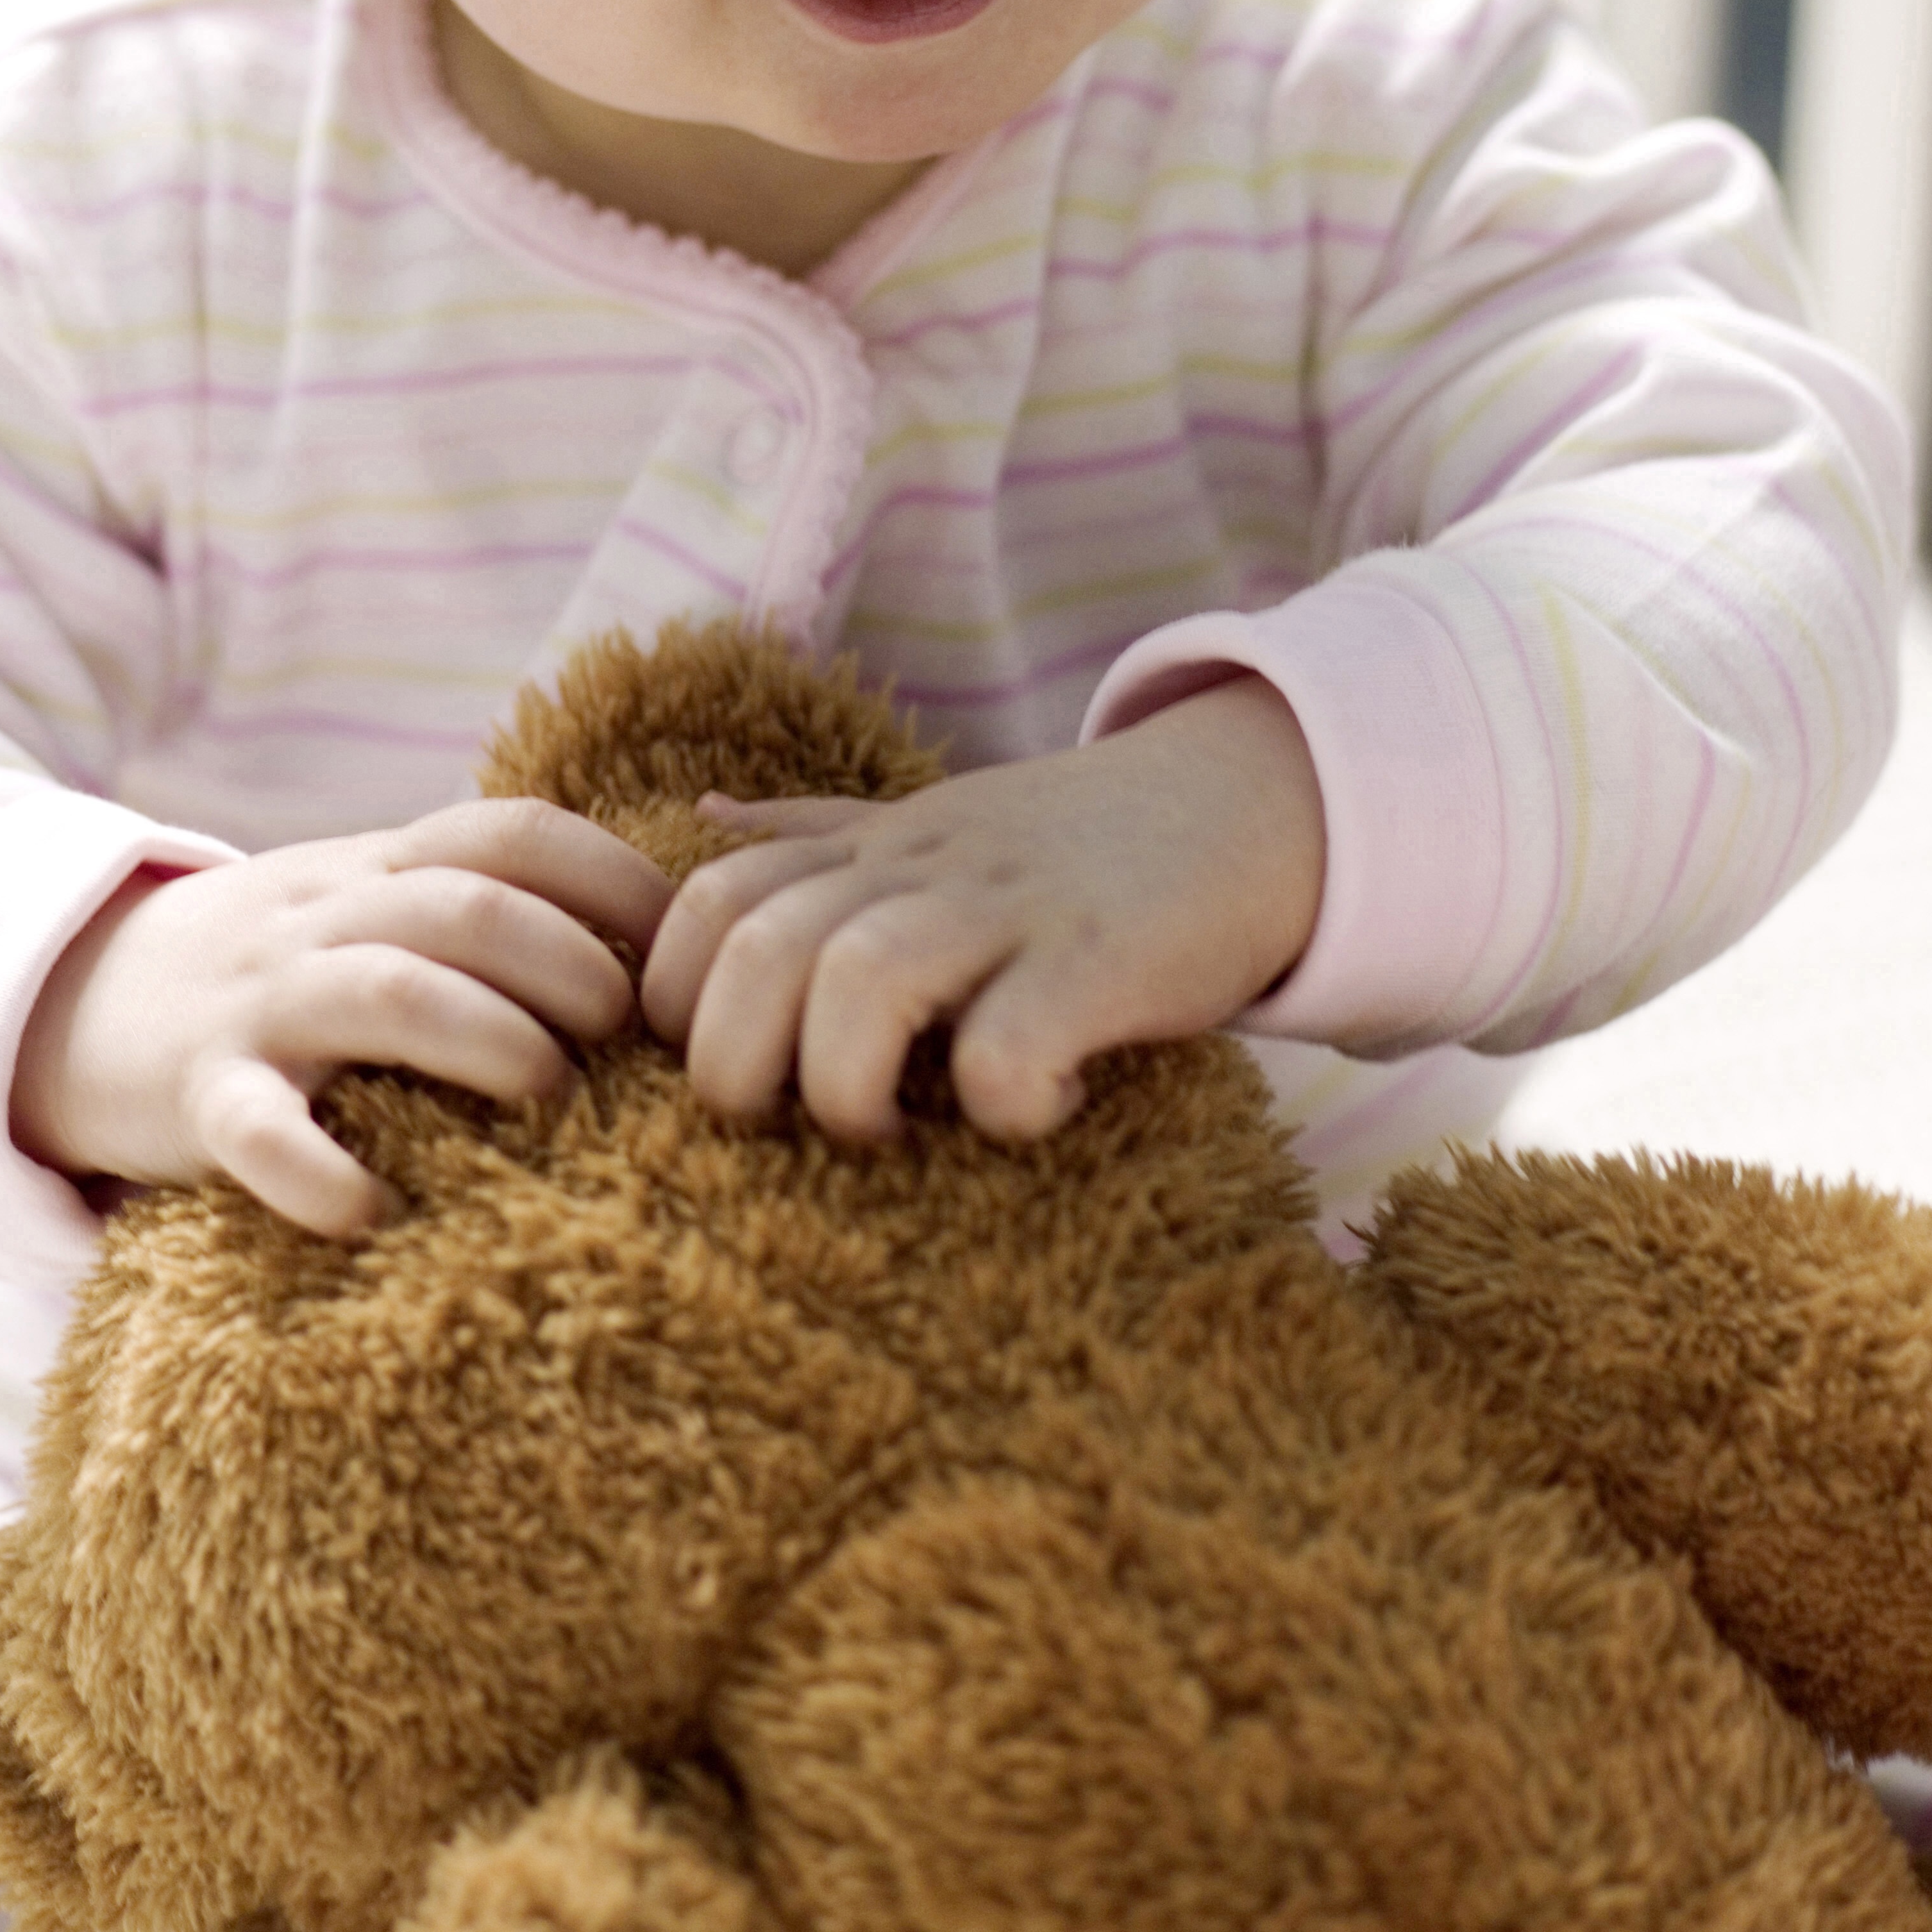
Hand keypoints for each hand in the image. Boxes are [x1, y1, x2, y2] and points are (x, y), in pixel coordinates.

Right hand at [11, 801, 667, 1236]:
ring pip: (386, 990)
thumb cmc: (274, 968)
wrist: (70, 998)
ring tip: (546, 1093)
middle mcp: (326, 918)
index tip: (686, 943)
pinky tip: (366, 1211)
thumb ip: (477, 904)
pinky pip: (256, 1129)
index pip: (511, 831)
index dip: (614, 876)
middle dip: (568, 962)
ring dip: (486, 1035)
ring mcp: (260, 1003)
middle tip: (622, 1035)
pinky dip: (313, 1171)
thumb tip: (653, 942)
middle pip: (466, 906)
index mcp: (379, 868)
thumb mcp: (366, 906)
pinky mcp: (196, 1096)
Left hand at [639, 676, 1323, 1146]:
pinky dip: (1003, 1104)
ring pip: (861, 983)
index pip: (709, 897)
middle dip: (736, 1061)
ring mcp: (1010, 909)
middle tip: (793, 1117)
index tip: (726, 1061)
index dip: (678, 991)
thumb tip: (705, 812)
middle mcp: (923, 867)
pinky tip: (1037, 1109)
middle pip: (760, 949)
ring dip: (848, 1085)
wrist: (1253, 803)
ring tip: (890, 1128)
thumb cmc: (1076, 846)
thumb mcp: (933, 820)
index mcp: (873, 847)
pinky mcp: (1100, 962)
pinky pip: (1010, 1046)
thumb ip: (820, 830)